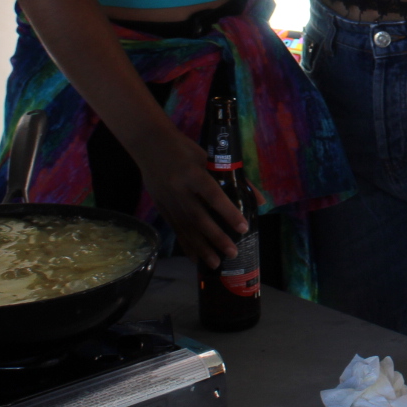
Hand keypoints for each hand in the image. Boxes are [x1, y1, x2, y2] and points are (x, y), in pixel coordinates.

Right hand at [126, 124, 248, 268]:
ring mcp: (168, 200)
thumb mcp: (209, 157)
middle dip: (216, 238)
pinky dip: (186, 244)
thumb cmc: (184, 148)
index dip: (228, 212)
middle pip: (199, 218)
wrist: (149, 143)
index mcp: (193, 173)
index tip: (243, 227)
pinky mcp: (160, 206)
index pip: (213, 195)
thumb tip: (258, 200)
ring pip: (186, 228)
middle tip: (232, 252)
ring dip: (201, 247)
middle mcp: (179, 189)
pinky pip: (175, 229)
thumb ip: (234, 178)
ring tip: (215, 263)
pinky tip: (195, 257)